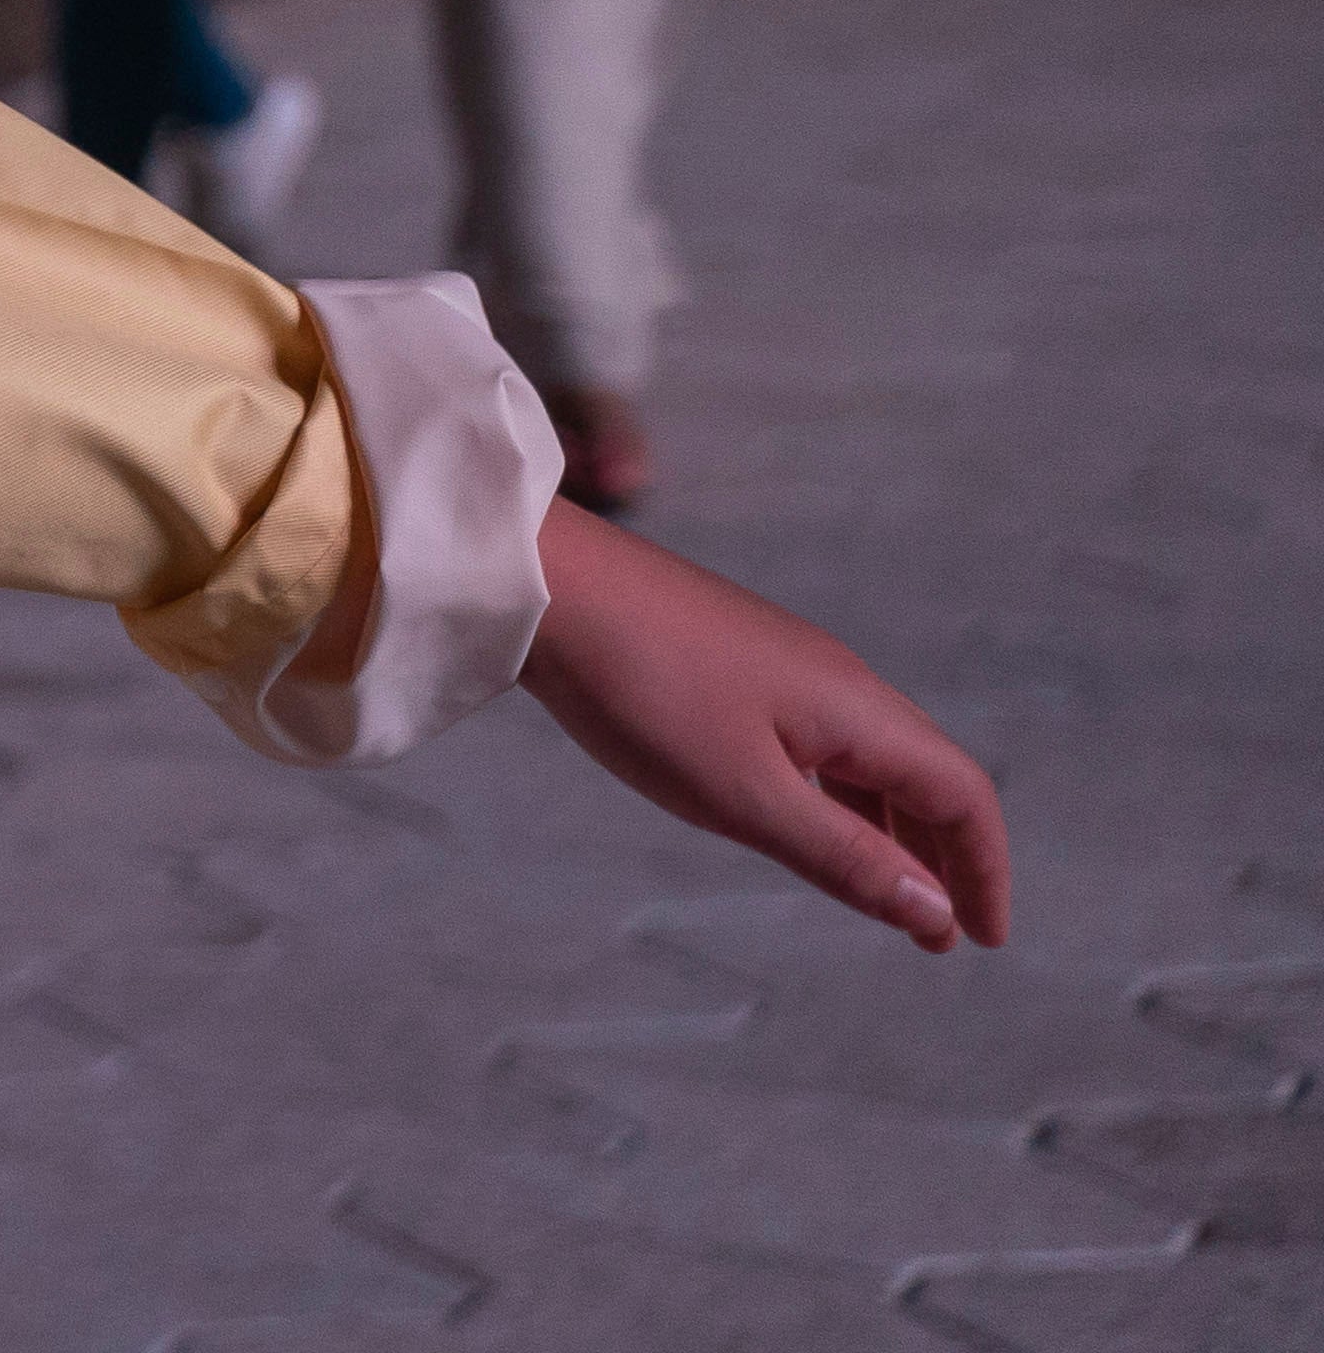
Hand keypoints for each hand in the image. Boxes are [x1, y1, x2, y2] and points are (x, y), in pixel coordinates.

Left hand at [521, 507, 1005, 950]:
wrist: (544, 585)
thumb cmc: (641, 690)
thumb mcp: (745, 796)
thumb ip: (844, 857)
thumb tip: (936, 912)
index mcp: (859, 708)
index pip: (963, 794)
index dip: (983, 871)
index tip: (983, 941)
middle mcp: (839, 679)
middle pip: (927, 775)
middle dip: (945, 857)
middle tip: (938, 935)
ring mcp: (788, 664)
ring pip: (870, 757)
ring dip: (890, 829)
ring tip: (885, 895)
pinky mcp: (739, 660)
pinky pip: (819, 738)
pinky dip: (838, 794)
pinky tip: (811, 822)